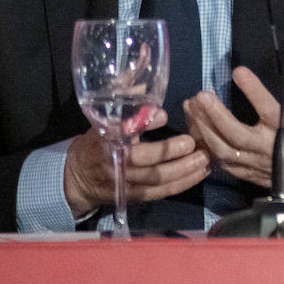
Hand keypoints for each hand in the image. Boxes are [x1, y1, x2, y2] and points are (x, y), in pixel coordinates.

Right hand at [62, 109, 210, 216]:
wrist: (78, 177)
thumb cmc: (96, 140)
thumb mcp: (102, 118)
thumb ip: (124, 102)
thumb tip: (146, 87)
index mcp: (105, 141)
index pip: (122, 133)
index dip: (143, 125)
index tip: (163, 115)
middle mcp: (115, 164)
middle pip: (145, 162)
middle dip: (171, 153)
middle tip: (194, 143)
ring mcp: (125, 183)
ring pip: (157, 180)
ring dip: (183, 171)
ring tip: (204, 159)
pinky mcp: (135, 196)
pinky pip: (161, 193)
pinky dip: (182, 184)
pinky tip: (199, 173)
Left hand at [184, 24, 283, 211]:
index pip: (269, 109)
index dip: (254, 91)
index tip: (238, 71)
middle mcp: (268, 147)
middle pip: (237, 135)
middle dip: (217, 116)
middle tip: (201, 95)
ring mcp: (252, 162)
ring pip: (223, 149)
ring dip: (204, 127)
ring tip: (191, 104)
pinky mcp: (242, 172)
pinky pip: (218, 160)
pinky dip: (204, 143)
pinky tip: (193, 124)